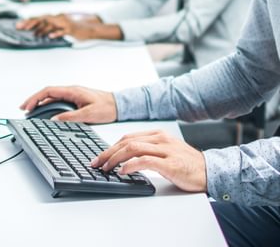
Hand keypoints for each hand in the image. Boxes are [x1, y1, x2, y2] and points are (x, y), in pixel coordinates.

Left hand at [16, 14, 98, 39]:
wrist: (88, 28)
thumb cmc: (73, 28)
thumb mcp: (59, 27)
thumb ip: (49, 28)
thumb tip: (36, 31)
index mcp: (55, 17)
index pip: (39, 18)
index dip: (29, 21)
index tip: (19, 25)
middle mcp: (58, 18)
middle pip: (43, 19)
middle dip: (31, 23)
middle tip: (21, 27)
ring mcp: (65, 23)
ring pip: (51, 24)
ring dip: (42, 29)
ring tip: (35, 34)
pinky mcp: (71, 29)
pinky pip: (63, 31)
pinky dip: (56, 33)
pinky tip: (50, 36)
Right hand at [20, 85, 116, 123]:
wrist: (119, 105)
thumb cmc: (106, 107)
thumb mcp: (89, 113)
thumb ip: (71, 117)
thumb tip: (54, 120)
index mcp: (72, 91)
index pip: (48, 91)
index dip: (35, 98)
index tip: (26, 106)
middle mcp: (71, 91)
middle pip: (47, 93)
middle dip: (34, 100)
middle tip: (23, 109)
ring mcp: (73, 95)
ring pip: (52, 98)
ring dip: (41, 103)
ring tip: (31, 113)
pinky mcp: (76, 100)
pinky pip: (59, 102)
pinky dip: (49, 106)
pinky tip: (45, 114)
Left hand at [91, 129, 206, 192]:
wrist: (209, 171)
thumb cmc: (187, 164)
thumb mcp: (166, 152)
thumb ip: (149, 151)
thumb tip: (126, 159)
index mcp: (158, 135)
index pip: (128, 137)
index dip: (111, 147)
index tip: (100, 157)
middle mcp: (160, 139)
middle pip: (127, 141)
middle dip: (108, 153)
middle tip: (96, 163)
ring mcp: (165, 150)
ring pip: (132, 148)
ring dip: (115, 159)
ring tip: (106, 168)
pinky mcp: (170, 163)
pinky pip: (145, 161)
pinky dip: (130, 165)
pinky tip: (122, 171)